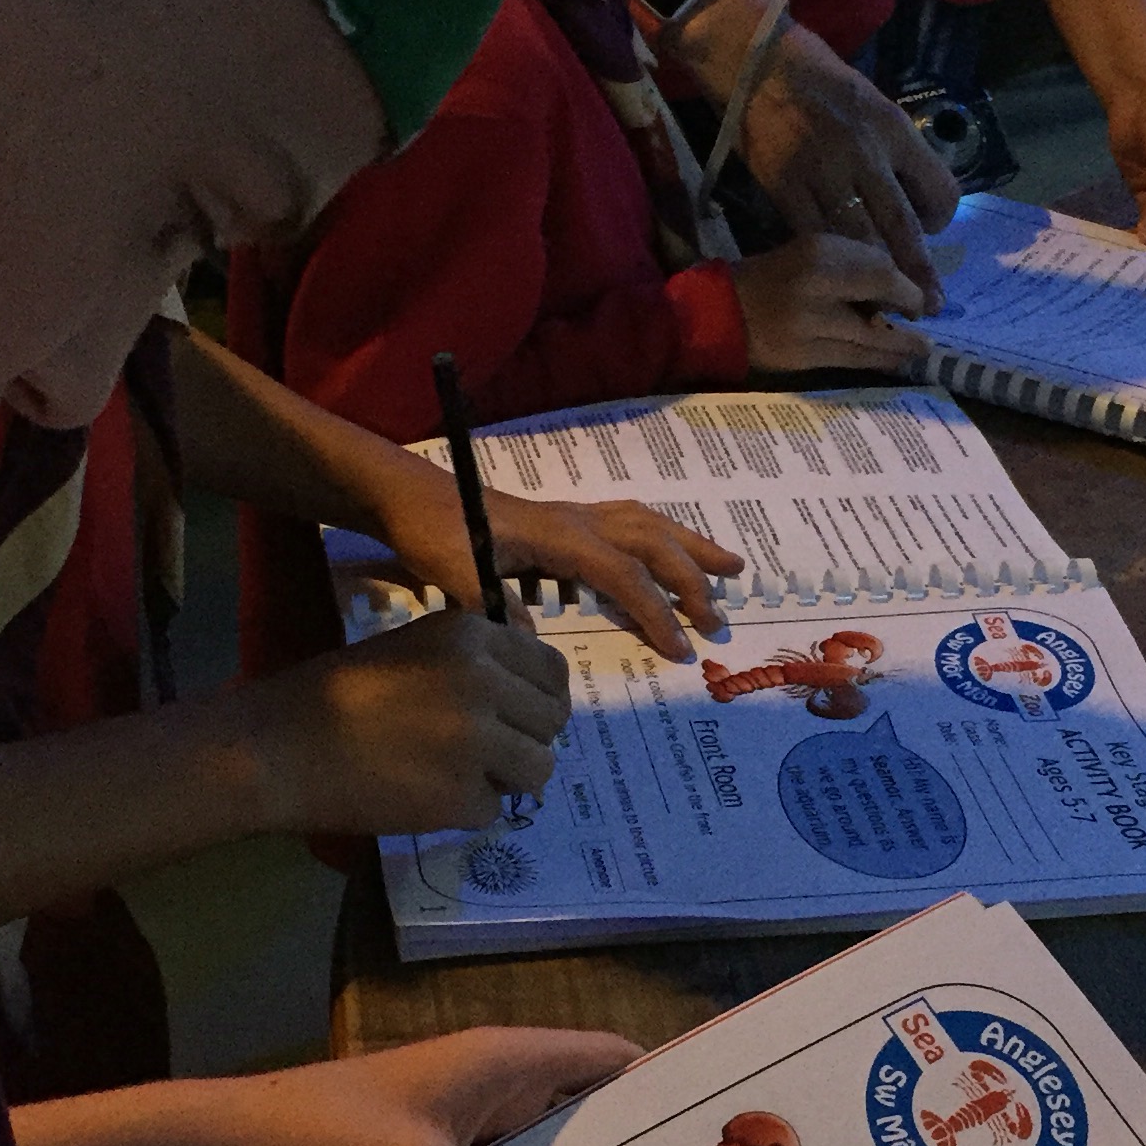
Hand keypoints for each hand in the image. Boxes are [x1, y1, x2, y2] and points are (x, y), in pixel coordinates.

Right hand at [232, 609, 569, 835]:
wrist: (277, 746)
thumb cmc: (335, 692)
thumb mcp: (414, 647)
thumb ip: (474, 661)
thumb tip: (529, 693)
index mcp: (471, 636)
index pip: (552, 669)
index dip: (540, 697)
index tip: (520, 714)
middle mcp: (483, 682)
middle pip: (553, 721)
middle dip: (526, 738)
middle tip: (489, 751)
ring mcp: (476, 743)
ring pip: (538, 768)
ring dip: (506, 777)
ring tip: (459, 775)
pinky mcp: (459, 797)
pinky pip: (493, 810)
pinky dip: (464, 811)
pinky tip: (422, 796)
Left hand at [374, 474, 738, 661]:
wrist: (413, 496)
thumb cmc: (434, 533)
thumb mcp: (456, 574)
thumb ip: (493, 607)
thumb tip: (531, 645)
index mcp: (559, 535)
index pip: (624, 575)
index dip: (655, 612)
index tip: (680, 649)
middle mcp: (577, 519)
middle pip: (653, 543)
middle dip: (691, 581)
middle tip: (718, 621)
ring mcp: (573, 515)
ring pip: (649, 524)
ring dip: (691, 546)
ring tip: (732, 568)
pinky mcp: (565, 519)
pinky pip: (630, 521)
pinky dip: (661, 535)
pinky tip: (671, 548)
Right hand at [668, 0, 959, 297]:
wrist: (752, 58)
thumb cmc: (814, 72)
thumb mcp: (869, 99)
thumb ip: (890, 145)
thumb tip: (908, 189)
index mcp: (892, 127)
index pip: (937, 186)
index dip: (941, 216)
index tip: (934, 229)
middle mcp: (864, 152)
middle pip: (902, 226)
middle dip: (918, 270)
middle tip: (930, 303)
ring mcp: (822, 172)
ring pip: (858, 240)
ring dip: (875, 279)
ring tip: (888, 307)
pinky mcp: (783, 185)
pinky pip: (814, 234)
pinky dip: (829, 261)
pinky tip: (837, 279)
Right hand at [730, 232, 930, 372]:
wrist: (723, 311)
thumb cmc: (774, 278)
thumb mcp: (811, 252)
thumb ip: (852, 263)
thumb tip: (900, 285)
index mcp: (818, 251)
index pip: (878, 265)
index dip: (906, 285)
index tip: (919, 298)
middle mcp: (815, 284)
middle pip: (879, 294)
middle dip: (908, 313)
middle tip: (924, 325)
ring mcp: (809, 323)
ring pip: (870, 337)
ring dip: (900, 346)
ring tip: (919, 349)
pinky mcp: (803, 355)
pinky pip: (851, 360)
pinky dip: (876, 360)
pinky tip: (891, 361)